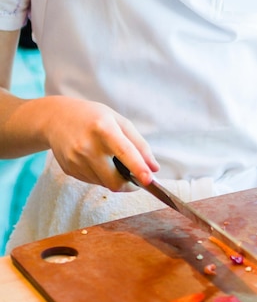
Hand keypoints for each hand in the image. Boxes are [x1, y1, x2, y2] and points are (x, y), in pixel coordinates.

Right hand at [38, 95, 159, 190]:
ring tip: (109, 159)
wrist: (57, 119)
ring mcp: (76, 160)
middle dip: (129, 184)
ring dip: (113, 178)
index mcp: (103, 129)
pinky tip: (96, 160)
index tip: (149, 179)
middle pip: (114, 180)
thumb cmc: (93, 117)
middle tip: (136, 178)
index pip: (124, 152)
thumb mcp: (119, 121)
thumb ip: (139, 144)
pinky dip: (101, 176)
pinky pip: (93, 182)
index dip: (138, 168)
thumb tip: (154, 168)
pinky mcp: (69, 170)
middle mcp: (87, 146)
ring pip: (104, 184)